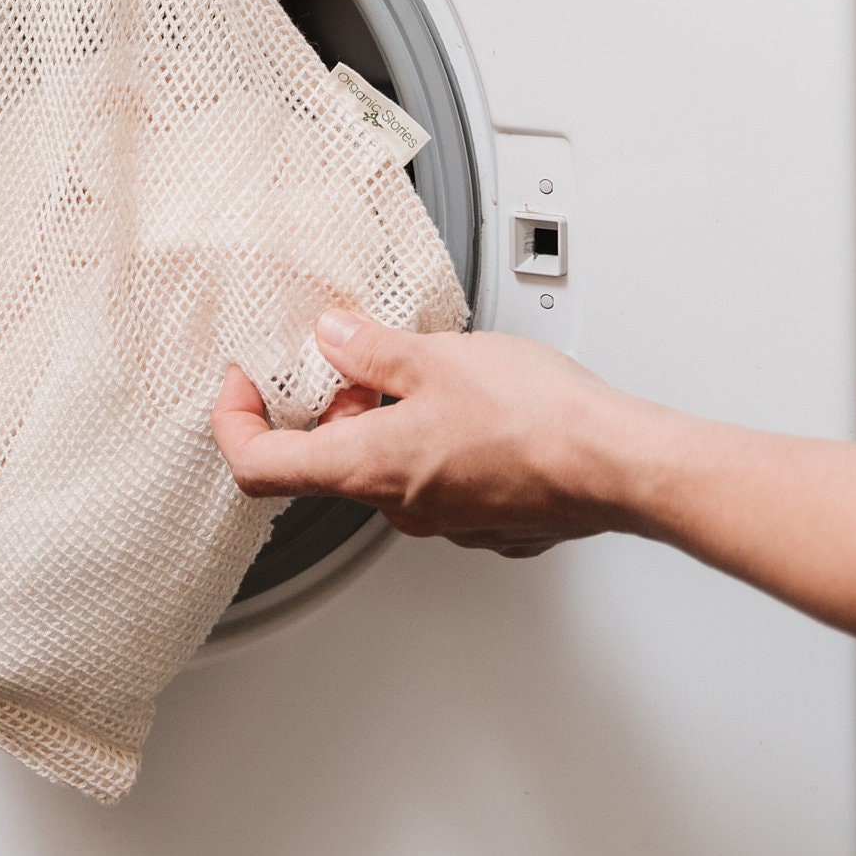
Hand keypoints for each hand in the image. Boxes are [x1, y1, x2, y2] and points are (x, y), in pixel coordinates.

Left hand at [211, 310, 656, 556]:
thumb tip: (332, 336)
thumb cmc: (539, 419)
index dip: (235, 421)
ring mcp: (443, 519)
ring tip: (417, 371)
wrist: (620, 466)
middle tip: (349, 359)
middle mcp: (398, 506)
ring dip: (380, 420)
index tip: (243, 384)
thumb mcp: (434, 357)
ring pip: (382, 469)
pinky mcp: (485, 519)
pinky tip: (464, 405)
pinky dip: (429, 440)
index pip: (257, 466)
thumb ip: (369, 348)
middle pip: (321, 463)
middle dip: (324, 406)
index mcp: (368, 467)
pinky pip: (434, 480)